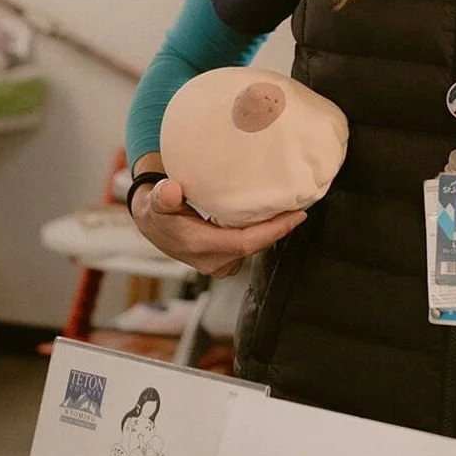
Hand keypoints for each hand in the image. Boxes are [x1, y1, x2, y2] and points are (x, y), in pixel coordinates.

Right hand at [131, 176, 305, 277]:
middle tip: (302, 207)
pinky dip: (264, 234)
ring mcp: (220, 263)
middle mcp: (213, 261)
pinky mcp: (225, 260)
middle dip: (280, 230)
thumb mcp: (155, 202)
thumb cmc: (156, 211)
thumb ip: (162, 197)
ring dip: (274, 232)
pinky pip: (251, 247)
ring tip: (294, 211)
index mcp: (199, 246)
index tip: (297, 216)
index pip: (246, 242)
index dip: (273, 231)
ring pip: (256, 248)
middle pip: (257, 246)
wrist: (152, 225)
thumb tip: (169, 191)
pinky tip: (276, 219)